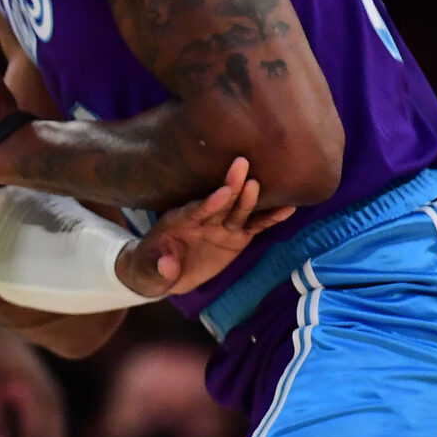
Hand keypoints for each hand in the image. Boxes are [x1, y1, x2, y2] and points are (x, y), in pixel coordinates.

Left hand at [115, 156, 295, 296]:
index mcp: (179, 221)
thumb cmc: (151, 266)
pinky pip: (255, 226)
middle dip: (231, 185)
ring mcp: (221, 227)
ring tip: (264, 184)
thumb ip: (158, 268)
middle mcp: (203, 219)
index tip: (223, 192)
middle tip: (242, 164)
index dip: (209, 202)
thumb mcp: (148, 271)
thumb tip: (167, 265)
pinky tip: (288, 208)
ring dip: (251, 198)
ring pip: (239, 211)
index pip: (195, 210)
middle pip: (219, 202)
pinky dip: (270, 218)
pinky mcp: (236, 237)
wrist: (163, 272)